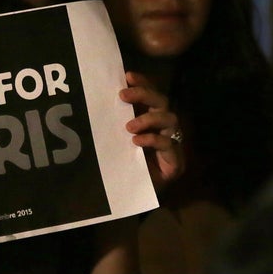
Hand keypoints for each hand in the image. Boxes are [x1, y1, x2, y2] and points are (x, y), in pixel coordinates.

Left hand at [119, 71, 184, 190]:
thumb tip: (98, 98)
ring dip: (148, 118)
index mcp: (148, 119)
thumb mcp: (113, 140)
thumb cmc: (120, 167)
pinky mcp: (175, 162)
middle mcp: (163, 128)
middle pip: (162, 102)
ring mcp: (172, 143)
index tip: (126, 76)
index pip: (151, 94)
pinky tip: (137, 141)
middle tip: (123, 95)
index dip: (142, 83)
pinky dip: (153, 139)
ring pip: (170, 118)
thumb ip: (113, 122)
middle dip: (144, 94)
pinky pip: (169, 143)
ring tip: (129, 126)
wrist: (128, 197)